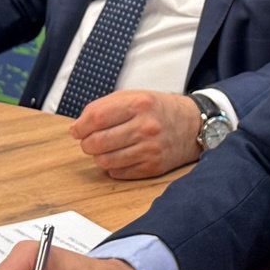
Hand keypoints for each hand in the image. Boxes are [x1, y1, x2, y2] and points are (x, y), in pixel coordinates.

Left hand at [71, 90, 201, 178]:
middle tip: (90, 141)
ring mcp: (151, 149)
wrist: (193, 126)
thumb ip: (105, 107)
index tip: (77, 130)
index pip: (96, 118)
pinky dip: (113, 167)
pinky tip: (120, 157)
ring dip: (98, 156)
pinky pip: (118, 173)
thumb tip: (78, 127)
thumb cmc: (158, 109)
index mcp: (139, 104)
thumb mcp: (134, 96)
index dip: (80, 127)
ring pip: (105, 161)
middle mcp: (146, 126)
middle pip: (97, 142)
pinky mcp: (154, 167)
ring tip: (105, 149)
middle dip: (86, 143)